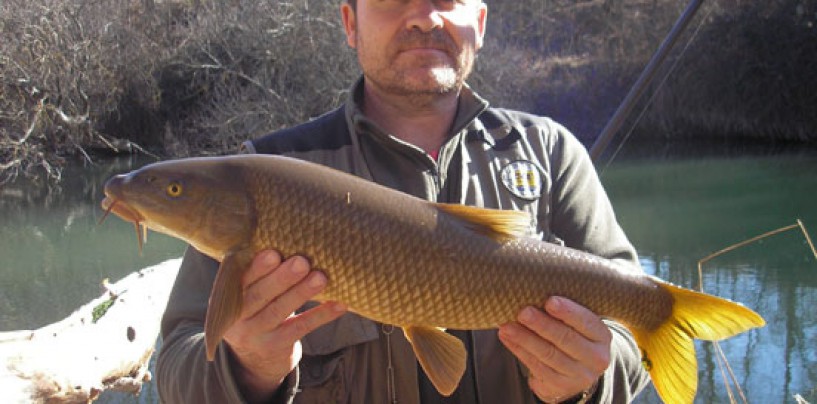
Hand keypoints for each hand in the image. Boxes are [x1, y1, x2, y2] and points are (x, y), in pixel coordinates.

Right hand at [222, 250, 346, 402]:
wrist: (256, 358)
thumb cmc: (260, 310)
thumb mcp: (252, 292)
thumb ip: (262, 272)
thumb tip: (294, 237)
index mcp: (230, 296)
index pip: (241, 279)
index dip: (257, 267)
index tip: (273, 252)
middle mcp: (238, 317)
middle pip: (259, 295)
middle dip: (282, 277)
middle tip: (302, 261)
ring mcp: (255, 334)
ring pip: (278, 311)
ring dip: (301, 292)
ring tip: (321, 277)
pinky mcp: (274, 347)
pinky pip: (299, 328)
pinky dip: (320, 315)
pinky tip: (339, 304)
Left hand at [498, 296, 610, 402]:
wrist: (574, 370)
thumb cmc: (572, 334)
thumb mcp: (577, 323)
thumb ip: (564, 311)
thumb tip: (534, 291)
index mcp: (602, 336)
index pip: (587, 322)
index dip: (568, 312)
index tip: (550, 301)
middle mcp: (596, 358)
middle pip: (566, 339)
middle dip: (542, 325)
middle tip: (523, 312)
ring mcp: (579, 375)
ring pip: (548, 355)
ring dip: (525, 339)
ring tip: (507, 326)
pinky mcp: (560, 386)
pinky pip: (537, 367)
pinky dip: (519, 351)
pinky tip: (507, 338)